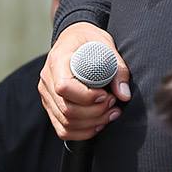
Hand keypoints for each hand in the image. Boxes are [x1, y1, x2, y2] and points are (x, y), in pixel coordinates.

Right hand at [38, 23, 128, 140]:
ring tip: (110, 113)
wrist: (73, 39)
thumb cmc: (89, 40)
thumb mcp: (106, 45)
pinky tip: (98, 123)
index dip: (86, 96)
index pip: (63, 88)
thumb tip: (124, 95)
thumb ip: (117, 69)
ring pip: (66, 123)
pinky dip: (82, 132)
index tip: (105, 94)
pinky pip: (63, 129)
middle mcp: (47, 80)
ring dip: (92, 124)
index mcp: (57, 61)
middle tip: (113, 104)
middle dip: (95, 113)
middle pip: (66, 110)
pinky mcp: (51, 106)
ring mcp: (47, 95)